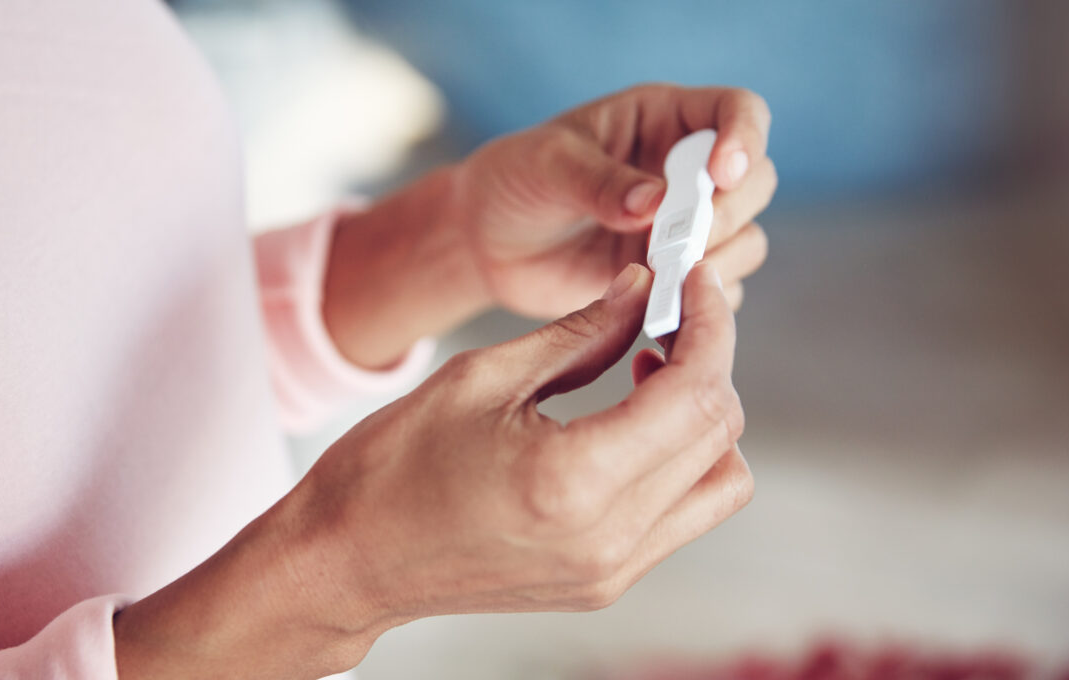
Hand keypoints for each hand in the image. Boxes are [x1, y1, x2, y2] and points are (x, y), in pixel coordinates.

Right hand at [114, 262, 752, 678]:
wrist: (347, 560)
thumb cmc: (390, 470)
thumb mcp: (481, 378)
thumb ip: (579, 333)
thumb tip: (643, 293)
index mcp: (573, 481)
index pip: (695, 395)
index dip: (712, 326)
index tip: (698, 286)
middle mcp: (607, 539)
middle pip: (721, 436)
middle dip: (710, 362)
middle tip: (670, 318)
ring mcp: (610, 571)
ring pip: (721, 482)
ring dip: (703, 418)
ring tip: (648, 375)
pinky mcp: (604, 582)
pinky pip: (683, 514)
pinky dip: (679, 459)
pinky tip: (629, 423)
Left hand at [452, 83, 775, 316]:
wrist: (486, 243)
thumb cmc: (514, 181)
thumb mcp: (546, 164)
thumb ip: (599, 181)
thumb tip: (657, 203)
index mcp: (663, 121)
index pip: (738, 112)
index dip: (744, 139)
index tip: (721, 174)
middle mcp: (686, 173)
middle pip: (756, 182)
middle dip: (729, 213)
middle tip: (680, 241)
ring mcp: (684, 228)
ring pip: (746, 241)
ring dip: (719, 262)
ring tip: (662, 275)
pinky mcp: (672, 278)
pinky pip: (715, 294)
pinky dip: (698, 304)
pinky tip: (658, 307)